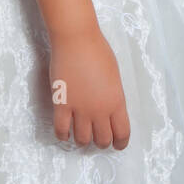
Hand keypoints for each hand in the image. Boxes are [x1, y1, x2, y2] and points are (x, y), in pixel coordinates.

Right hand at [49, 24, 130, 149]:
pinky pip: (61, 130)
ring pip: (82, 139)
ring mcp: (80, 109)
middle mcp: (100, 110)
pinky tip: (64, 132)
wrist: (77, 39)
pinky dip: (63, 135)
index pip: (122, 133)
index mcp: (116, 101)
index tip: (117, 144)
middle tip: (97, 136)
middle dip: (101, 141)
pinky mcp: (61, 104)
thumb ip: (113, 96)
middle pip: (103, 140)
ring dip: (82, 140)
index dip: (120, 142)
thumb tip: (109, 109)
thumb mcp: (115, 76)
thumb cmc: (98, 51)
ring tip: (80, 133)